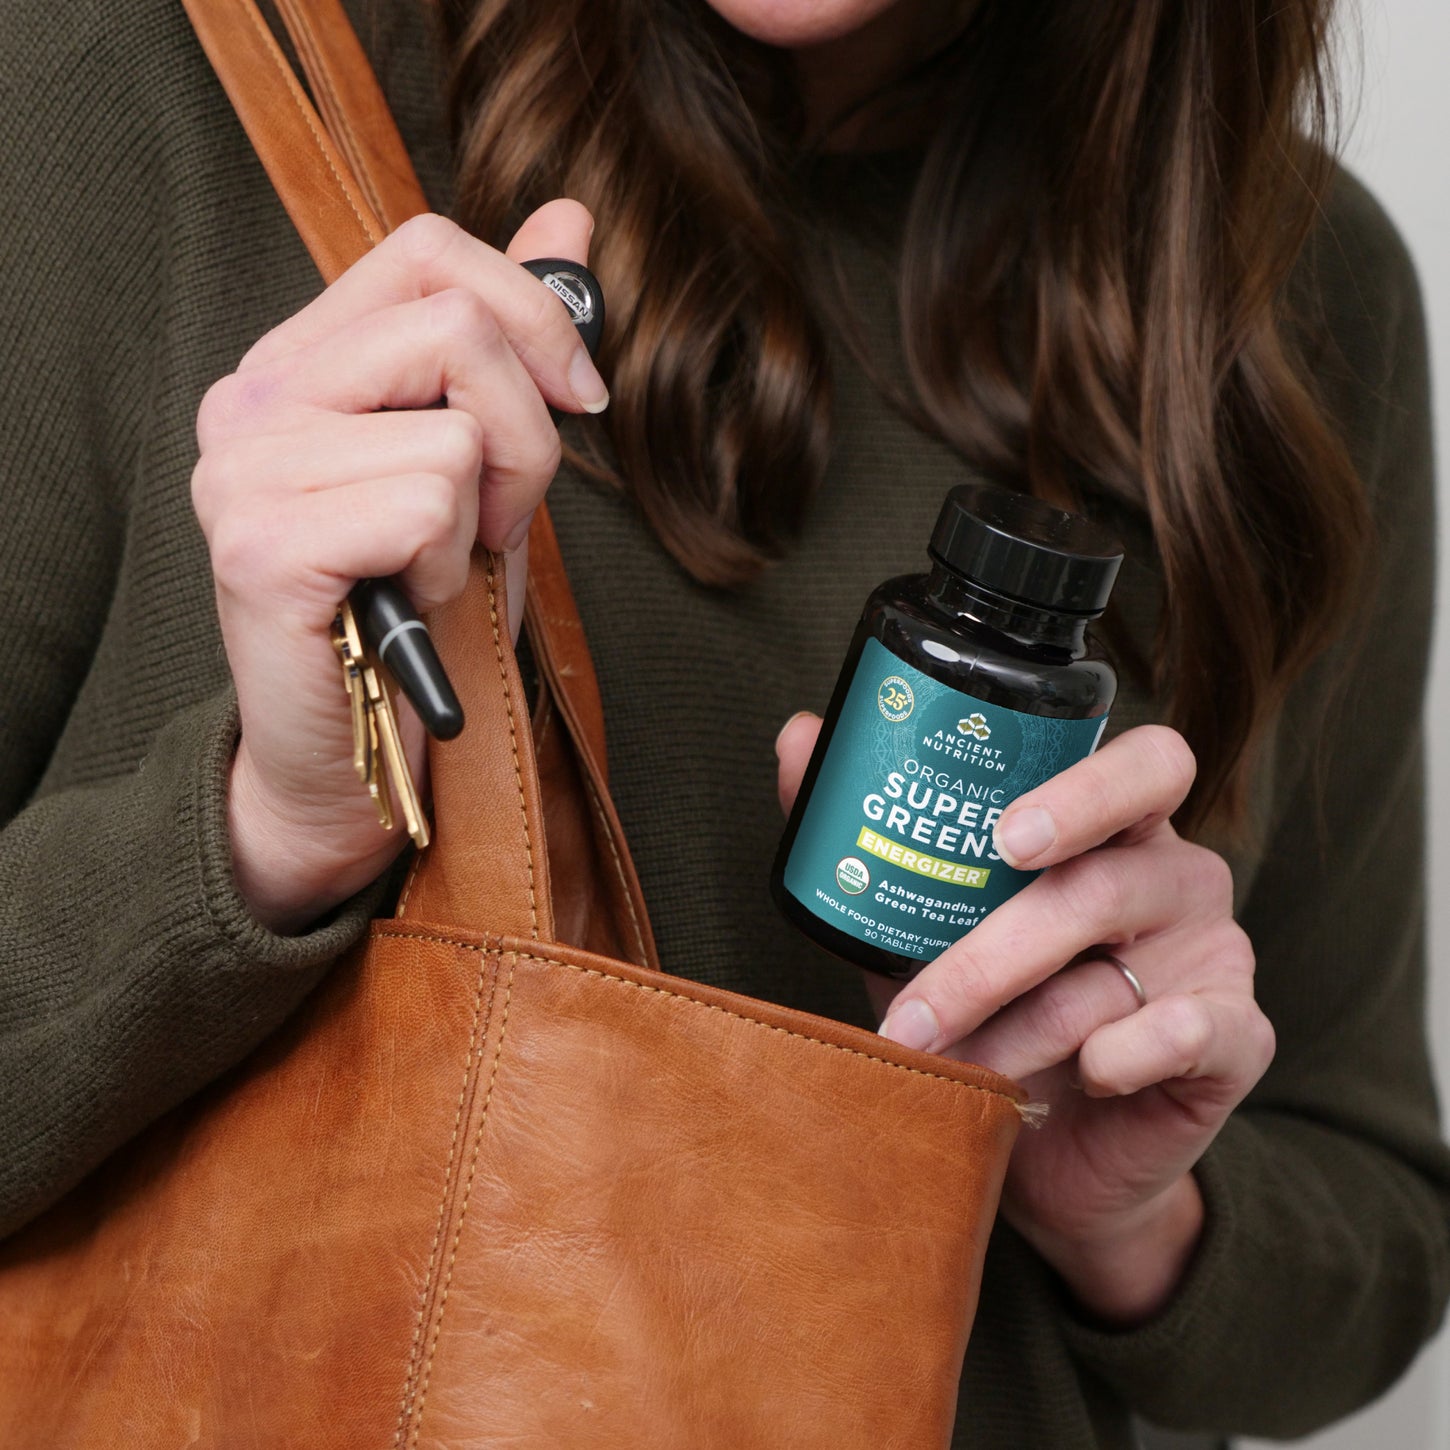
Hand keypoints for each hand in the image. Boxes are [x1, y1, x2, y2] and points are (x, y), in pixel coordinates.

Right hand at [192, 203, 606, 933]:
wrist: (360, 749)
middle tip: (498, 517)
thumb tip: (570, 220)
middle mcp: (253, 398)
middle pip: (454, 326)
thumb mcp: (487, 457)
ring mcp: (242, 468)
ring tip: (436, 567)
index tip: (580, 398)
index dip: (532, 310)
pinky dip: (447, 567)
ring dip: (484, 515)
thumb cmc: (422, 606)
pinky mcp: (260, 545)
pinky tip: (407, 602)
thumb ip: (513, 336)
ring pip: (453, 428)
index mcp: (302, 361)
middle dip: (528, 435)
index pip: (427, 249)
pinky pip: (424, 503)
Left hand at [776, 715, 1274, 1324]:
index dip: (1083, 790)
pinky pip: (1192, 1032)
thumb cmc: (990, 1015)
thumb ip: (872, 837)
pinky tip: (1087, 1077)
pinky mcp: (1236, 1038)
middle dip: (1006, 942)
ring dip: (1015, 1024)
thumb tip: (797, 736)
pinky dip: (1126, 1054)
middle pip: (1111, 878)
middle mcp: (1174, 876)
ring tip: (944, 1062)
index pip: (1142, 766)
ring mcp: (1213, 954)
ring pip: (1115, 971)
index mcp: (1113, 830)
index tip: (1000, 837)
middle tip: (937, 981)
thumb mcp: (923, 926)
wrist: (1053, 1153)